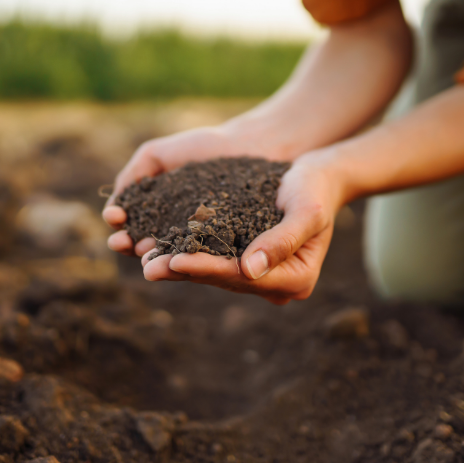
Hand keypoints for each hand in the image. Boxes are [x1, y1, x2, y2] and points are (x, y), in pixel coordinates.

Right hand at [102, 125, 263, 255]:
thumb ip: (134, 174)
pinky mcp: (222, 245)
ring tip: (143, 253)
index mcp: (156, 210)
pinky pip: (203, 253)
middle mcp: (174, 229)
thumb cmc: (202, 147)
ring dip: (153, 256)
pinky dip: (188, 257)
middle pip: (144, 242)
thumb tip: (114, 205)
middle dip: (129, 243)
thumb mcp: (157, 154)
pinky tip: (176, 255)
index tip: (114, 217)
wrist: (246, 145)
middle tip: (121, 242)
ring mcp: (198, 239)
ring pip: (170, 253)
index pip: (130, 222)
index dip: (119, 223)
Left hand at [140, 150, 341, 304]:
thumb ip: (283, 240)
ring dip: (180, 267)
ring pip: (215, 274)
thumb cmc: (315, 190)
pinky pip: (215, 261)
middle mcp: (277, 284)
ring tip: (146, 260)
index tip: (175, 260)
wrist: (317, 178)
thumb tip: (249, 270)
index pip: (243, 277)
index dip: (208, 269)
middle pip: (225, 280)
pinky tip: (161, 248)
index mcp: (297, 279)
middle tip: (148, 267)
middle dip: (185, 272)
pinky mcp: (247, 261)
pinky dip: (189, 254)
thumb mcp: (306, 210)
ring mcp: (262, 275)